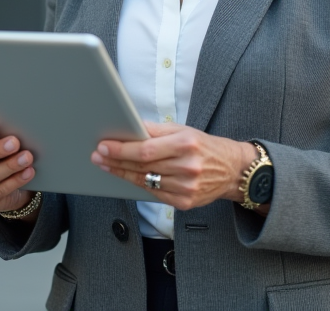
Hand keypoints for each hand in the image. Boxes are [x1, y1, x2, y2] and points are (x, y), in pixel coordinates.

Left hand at [91, 122, 261, 212]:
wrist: (232, 170)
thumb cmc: (204, 146)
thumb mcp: (183, 130)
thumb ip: (156, 130)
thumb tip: (129, 127)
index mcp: (186, 144)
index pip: (146, 149)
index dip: (122, 149)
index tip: (104, 146)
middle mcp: (187, 166)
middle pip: (143, 166)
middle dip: (116, 161)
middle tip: (98, 156)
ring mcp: (187, 187)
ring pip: (145, 182)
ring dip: (122, 174)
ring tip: (106, 166)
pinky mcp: (185, 202)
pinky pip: (155, 194)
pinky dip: (139, 185)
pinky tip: (126, 178)